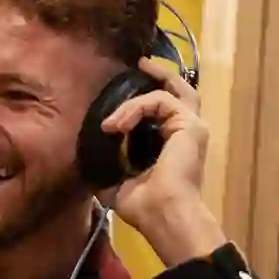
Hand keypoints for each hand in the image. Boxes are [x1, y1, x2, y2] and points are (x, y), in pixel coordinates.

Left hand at [99, 58, 227, 265]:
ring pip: (165, 94)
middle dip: (160, 75)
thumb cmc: (144, 206)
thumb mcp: (116, 181)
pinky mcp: (190, 123)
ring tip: (112, 122)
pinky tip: (118, 125)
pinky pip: (160, 100)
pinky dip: (136, 108)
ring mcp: (192, 126)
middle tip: (141, 64)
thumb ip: (107, 164)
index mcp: (172, 145)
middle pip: (179, 91)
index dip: (143, 101)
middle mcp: (186, 132)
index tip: (122, 101)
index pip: (163, 112)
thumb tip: (86, 157)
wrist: (163, 214)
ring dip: (133, 102)